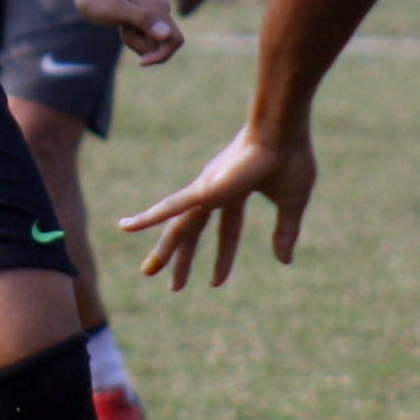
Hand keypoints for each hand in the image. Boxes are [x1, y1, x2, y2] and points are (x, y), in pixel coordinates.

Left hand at [73, 0, 183, 65]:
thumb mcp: (117, 10)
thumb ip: (143, 20)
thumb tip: (166, 35)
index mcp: (159, 8)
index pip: (176, 40)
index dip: (162, 55)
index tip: (141, 62)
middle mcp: (162, 10)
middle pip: (163, 45)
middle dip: (142, 46)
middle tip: (124, 31)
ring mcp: (155, 14)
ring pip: (152, 44)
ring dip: (135, 42)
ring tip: (122, 26)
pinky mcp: (146, 18)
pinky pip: (145, 39)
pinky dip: (133, 38)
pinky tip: (122, 25)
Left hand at [121, 126, 316, 288]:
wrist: (282, 133)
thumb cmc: (291, 159)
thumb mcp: (292, 204)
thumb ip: (286, 231)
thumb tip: (285, 261)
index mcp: (236, 191)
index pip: (227, 230)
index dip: (223, 257)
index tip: (215, 283)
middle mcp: (215, 190)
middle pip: (193, 230)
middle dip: (182, 257)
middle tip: (173, 286)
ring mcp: (205, 189)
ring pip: (178, 226)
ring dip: (164, 250)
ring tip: (148, 272)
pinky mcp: (202, 190)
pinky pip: (170, 207)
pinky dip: (148, 217)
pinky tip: (126, 227)